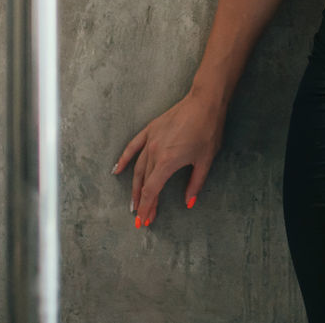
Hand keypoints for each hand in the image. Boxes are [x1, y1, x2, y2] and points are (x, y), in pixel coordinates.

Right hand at [112, 90, 225, 228]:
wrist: (205, 102)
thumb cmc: (208, 130)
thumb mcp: (205, 161)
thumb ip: (195, 184)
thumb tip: (189, 202)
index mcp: (167, 162)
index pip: (152, 190)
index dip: (147, 207)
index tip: (144, 221)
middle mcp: (154, 152)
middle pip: (144, 182)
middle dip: (143, 201)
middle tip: (142, 217)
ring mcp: (150, 140)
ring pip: (137, 168)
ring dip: (134, 186)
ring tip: (133, 202)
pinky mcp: (150, 129)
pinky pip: (133, 146)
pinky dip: (124, 159)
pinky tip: (117, 170)